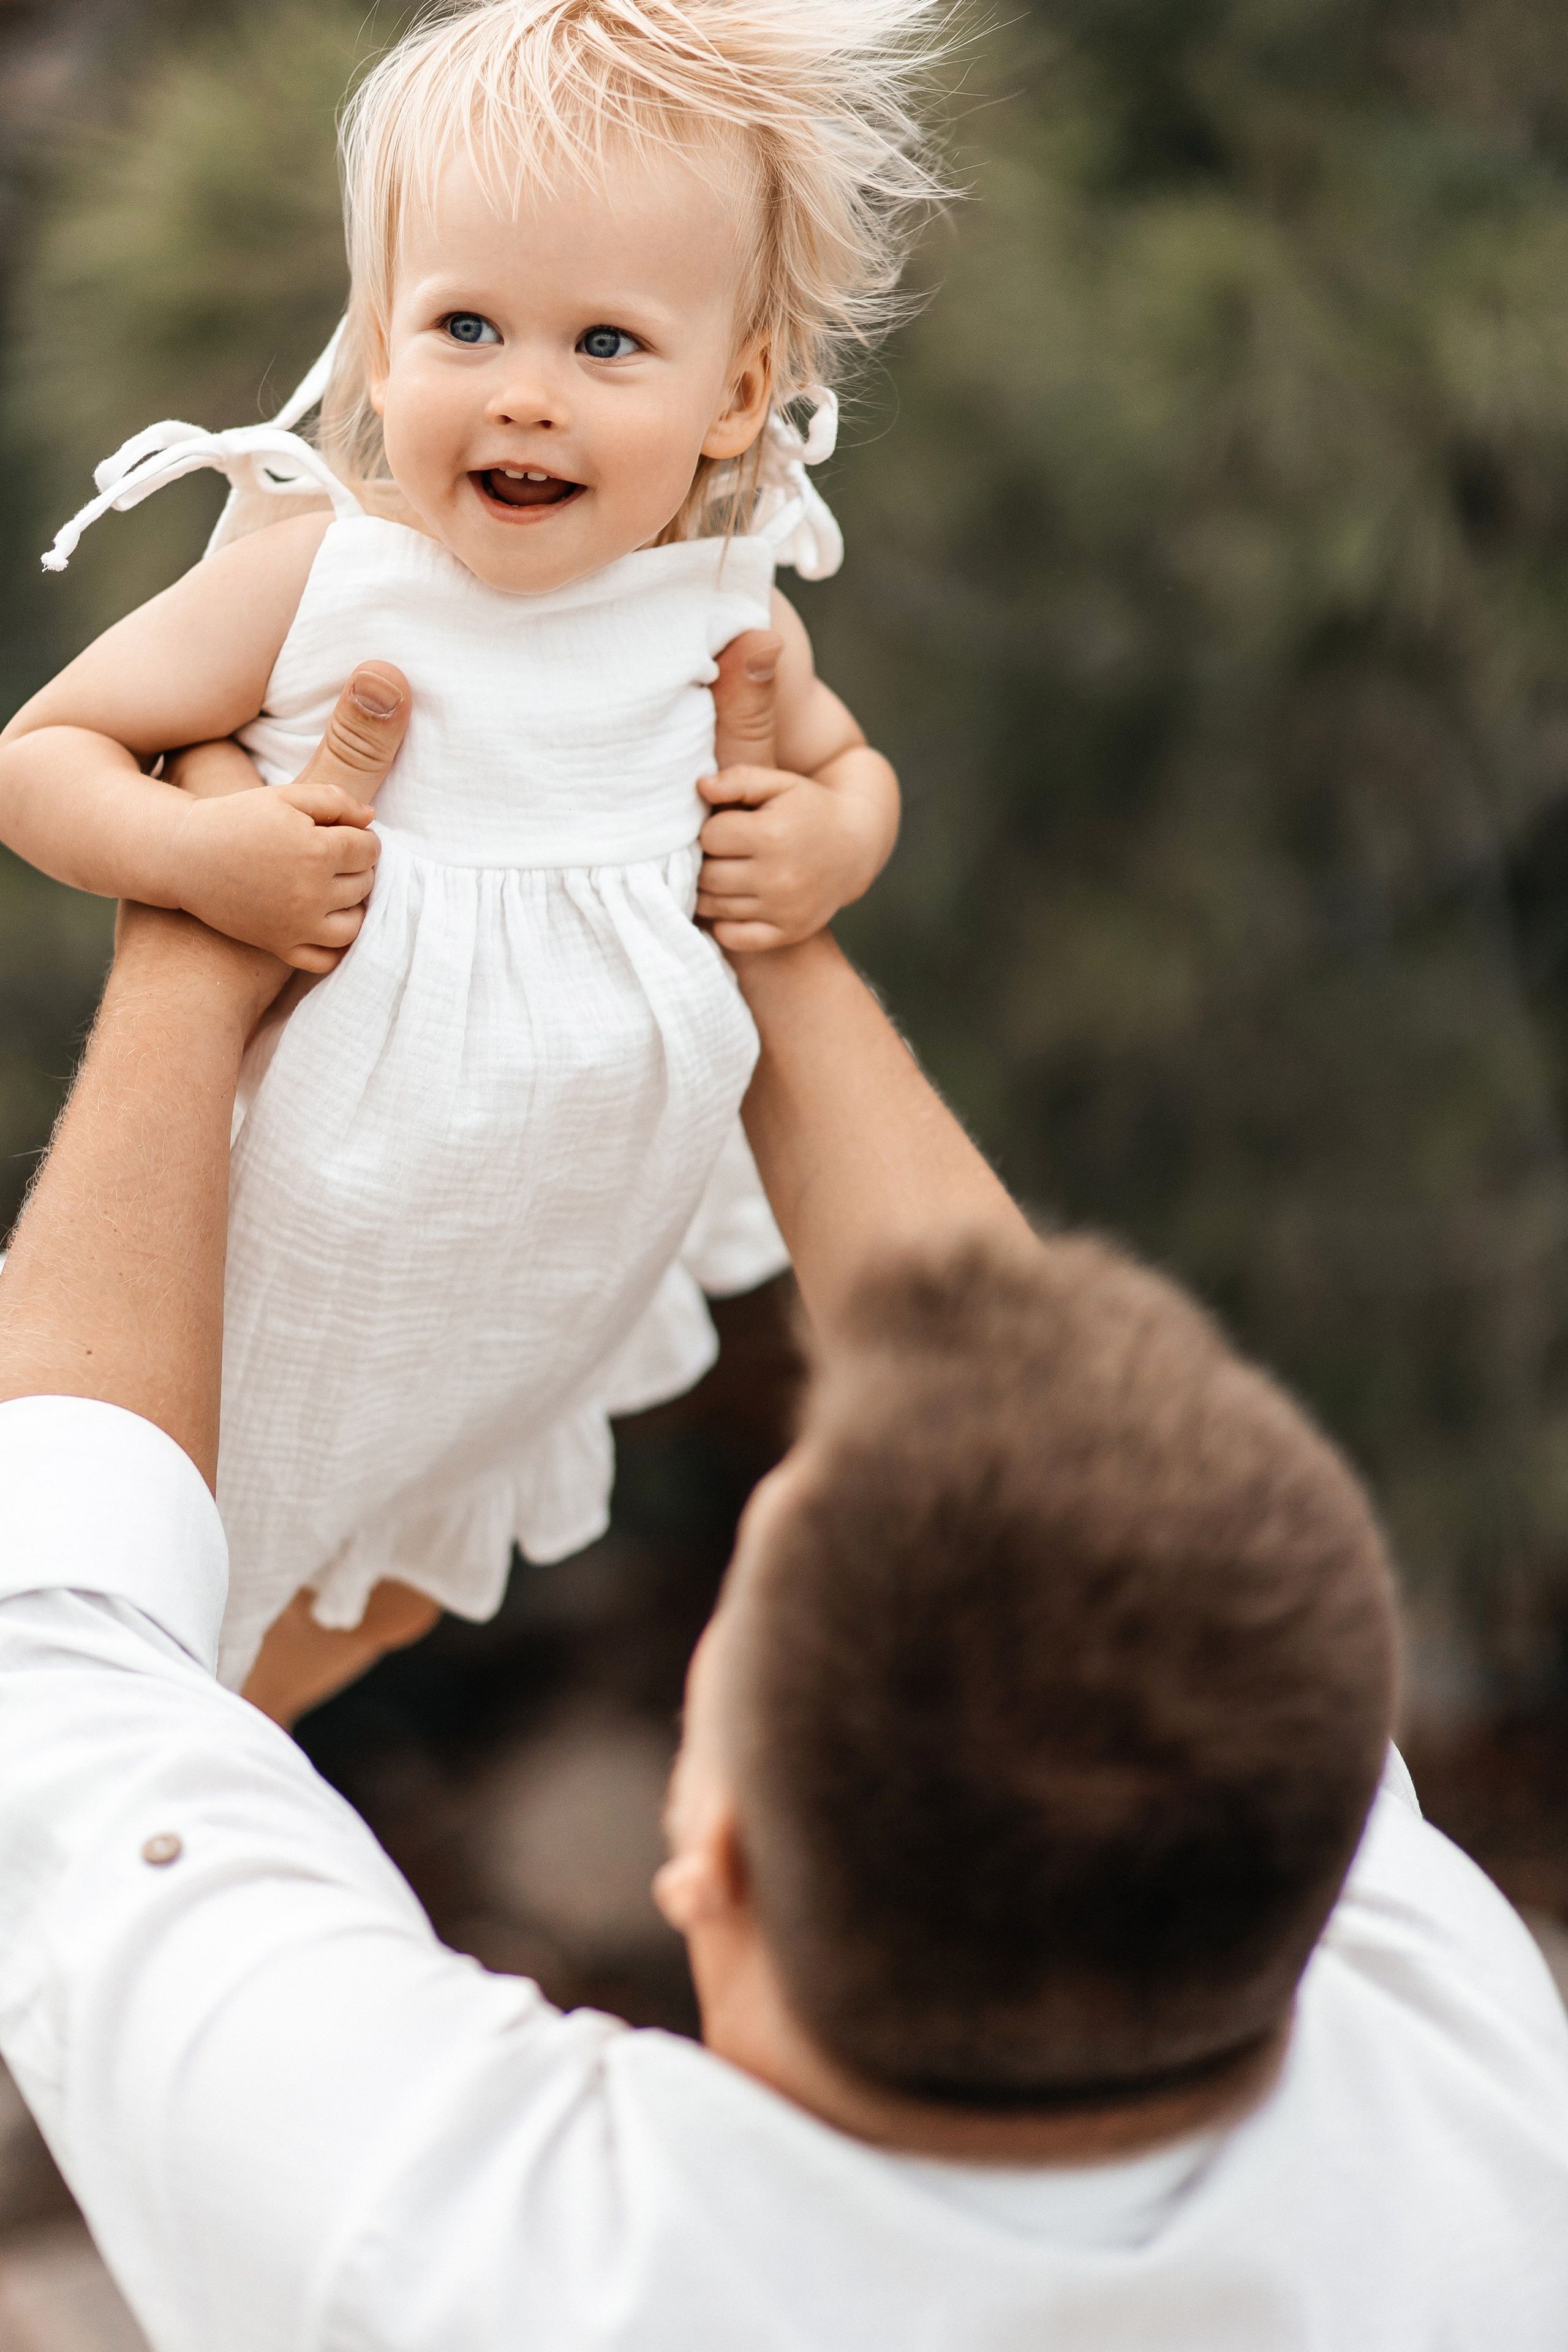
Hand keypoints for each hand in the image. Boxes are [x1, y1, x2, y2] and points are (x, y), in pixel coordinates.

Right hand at [158, 663, 408, 972]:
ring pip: (355, 924)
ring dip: (352, 906)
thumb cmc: (236, 819)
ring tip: (333, 889)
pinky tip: (324, 923)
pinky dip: (334, 946)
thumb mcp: (285, 796)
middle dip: (356, 869)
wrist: (183, 855)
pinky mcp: (280, 947)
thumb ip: (335, 800)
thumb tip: (371, 819)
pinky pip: (326, 960)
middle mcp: (312, 893)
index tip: (343, 835)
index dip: (361, 839)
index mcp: (317, 850)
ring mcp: (296, 925)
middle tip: (333, 859)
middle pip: (365, 884)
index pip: (370, 849)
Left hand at [698, 632, 895, 952]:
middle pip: (707, 875)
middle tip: (721, 853)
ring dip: (711, 891)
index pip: (710, 837)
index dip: (713, 830)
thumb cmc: (811, 807)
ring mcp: (783, 909)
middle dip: (707, 862)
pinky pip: (734, 937)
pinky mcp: (787, 932)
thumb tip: (700, 786)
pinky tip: (734, 903)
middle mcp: (777, 877)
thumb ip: (740, 778)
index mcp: (772, 835)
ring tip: (724, 874)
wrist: (857, 846)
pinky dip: (725, 924)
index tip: (727, 827)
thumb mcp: (781, 783)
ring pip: (714, 907)